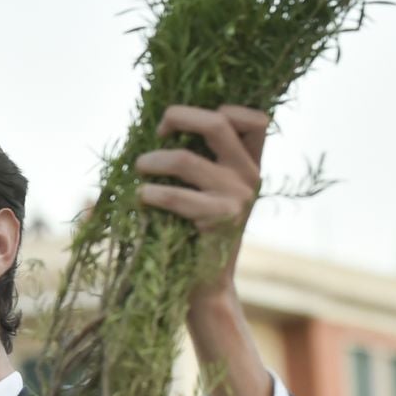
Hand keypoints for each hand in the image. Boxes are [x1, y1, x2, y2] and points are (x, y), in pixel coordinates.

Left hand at [136, 104, 268, 302]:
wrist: (207, 285)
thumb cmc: (196, 232)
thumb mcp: (207, 190)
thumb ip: (200, 159)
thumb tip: (158, 125)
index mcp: (251, 164)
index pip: (255, 119)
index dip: (223, 109)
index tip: (188, 125)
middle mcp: (251, 176)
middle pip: (218, 123)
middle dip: (179, 116)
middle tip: (157, 132)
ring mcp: (238, 197)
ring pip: (186, 159)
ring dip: (153, 160)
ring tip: (140, 168)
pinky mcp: (220, 220)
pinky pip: (176, 196)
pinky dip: (152, 193)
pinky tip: (142, 197)